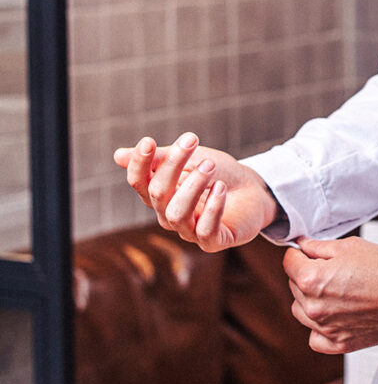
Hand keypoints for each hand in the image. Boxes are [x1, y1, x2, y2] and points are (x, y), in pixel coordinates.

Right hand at [113, 133, 277, 250]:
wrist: (253, 189)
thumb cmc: (218, 173)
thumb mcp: (191, 159)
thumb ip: (160, 159)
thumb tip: (118, 156)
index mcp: (159, 194)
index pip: (139, 182)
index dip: (140, 164)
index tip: (149, 141)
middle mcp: (169, 215)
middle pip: (158, 192)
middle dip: (173, 164)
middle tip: (192, 141)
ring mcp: (189, 230)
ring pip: (177, 213)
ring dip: (193, 186)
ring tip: (210, 166)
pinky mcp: (212, 242)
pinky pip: (205, 231)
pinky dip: (212, 208)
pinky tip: (221, 188)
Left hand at [284, 236, 377, 354]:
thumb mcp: (348, 246)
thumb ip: (318, 247)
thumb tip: (302, 246)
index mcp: (311, 279)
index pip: (288, 262)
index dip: (298, 253)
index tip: (306, 252)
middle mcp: (313, 306)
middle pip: (294, 286)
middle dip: (306, 274)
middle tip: (329, 268)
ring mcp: (325, 328)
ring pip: (300, 312)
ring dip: (309, 300)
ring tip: (333, 291)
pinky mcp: (339, 343)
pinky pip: (315, 338)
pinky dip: (319, 328)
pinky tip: (332, 316)